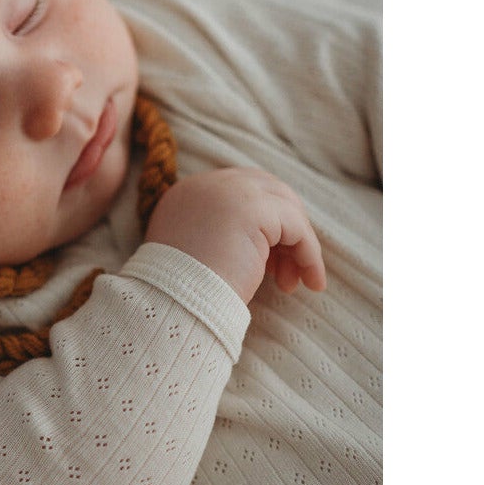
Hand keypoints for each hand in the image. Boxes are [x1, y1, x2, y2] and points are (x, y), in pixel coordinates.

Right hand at [146, 167, 326, 303]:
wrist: (173, 301)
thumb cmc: (183, 290)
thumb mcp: (197, 252)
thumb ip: (221, 234)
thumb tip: (263, 242)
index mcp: (190, 193)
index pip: (242, 191)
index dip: (265, 224)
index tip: (273, 262)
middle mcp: (208, 183)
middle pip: (268, 191)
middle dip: (286, 229)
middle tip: (289, 270)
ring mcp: (231, 190)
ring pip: (286, 208)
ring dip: (299, 245)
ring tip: (297, 282)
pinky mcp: (254, 207)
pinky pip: (297, 227)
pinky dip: (308, 254)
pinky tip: (310, 280)